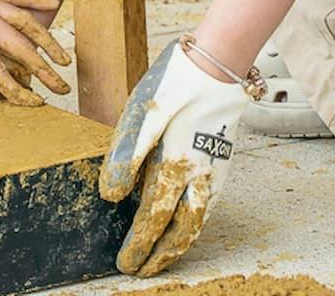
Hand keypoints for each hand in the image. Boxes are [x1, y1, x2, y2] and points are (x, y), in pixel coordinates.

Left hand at [99, 41, 250, 276]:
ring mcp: (215, 172)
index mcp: (174, 164)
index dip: (139, 244)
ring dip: (179, 246)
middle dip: (159, 255)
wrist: (219, 64)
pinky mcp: (223, 163)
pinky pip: (209, 207)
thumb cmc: (176, 83)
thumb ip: (127, 156)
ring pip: (198, 223)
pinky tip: (188, 228)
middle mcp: (199, 176)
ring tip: (163, 260)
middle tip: (140, 271)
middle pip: (179, 231)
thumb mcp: (143, 112)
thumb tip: (111, 197)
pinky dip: (196, 227)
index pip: (153, 218)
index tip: (125, 263)